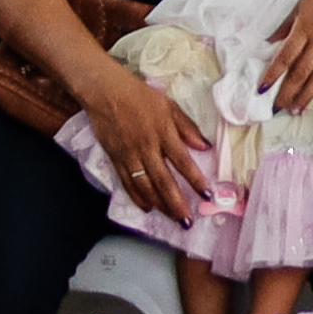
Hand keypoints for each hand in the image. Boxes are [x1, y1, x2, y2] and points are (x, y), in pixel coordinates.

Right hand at [81, 60, 216, 225]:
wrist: (105, 93)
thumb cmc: (140, 96)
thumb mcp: (170, 106)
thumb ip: (187, 128)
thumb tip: (205, 146)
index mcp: (164, 133)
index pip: (183, 162)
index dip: (195, 180)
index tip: (207, 195)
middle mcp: (147, 148)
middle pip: (164, 181)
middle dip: (177, 203)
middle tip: (187, 221)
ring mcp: (130, 155)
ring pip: (145, 186)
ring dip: (159, 205)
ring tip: (171, 218)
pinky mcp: (115, 159)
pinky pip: (127, 182)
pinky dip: (137, 197)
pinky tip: (147, 207)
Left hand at [260, 0, 312, 111]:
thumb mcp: (302, 4)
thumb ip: (286, 26)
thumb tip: (270, 43)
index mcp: (304, 27)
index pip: (284, 57)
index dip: (272, 76)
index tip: (262, 90)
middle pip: (300, 72)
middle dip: (287, 93)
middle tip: (278, 109)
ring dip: (306, 96)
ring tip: (297, 110)